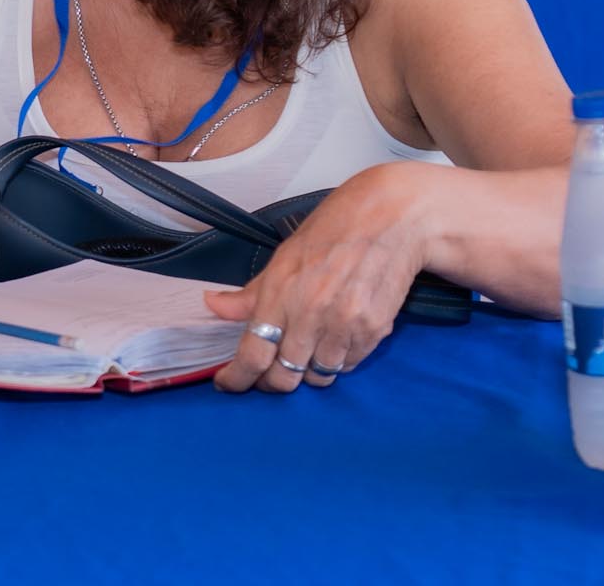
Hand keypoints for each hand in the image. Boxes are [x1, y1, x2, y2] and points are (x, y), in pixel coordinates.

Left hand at [204, 163, 430, 393]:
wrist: (390, 219)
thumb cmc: (332, 230)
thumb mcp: (283, 256)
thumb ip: (250, 293)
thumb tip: (213, 305)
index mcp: (280, 292)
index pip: (253, 354)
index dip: (237, 378)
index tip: (228, 385)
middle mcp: (311, 314)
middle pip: (283, 377)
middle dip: (270, 382)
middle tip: (267, 373)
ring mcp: (344, 326)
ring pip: (317, 377)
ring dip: (306, 371)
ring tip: (305, 350)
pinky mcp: (374, 332)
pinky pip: (347, 366)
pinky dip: (336, 361)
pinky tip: (334, 338)